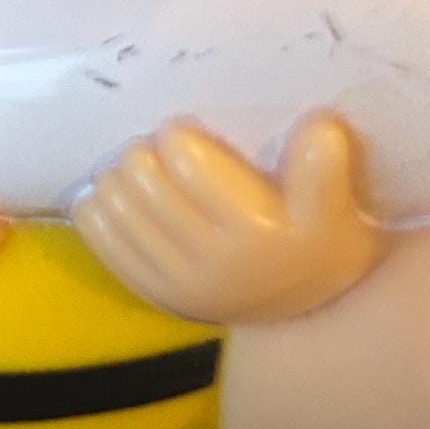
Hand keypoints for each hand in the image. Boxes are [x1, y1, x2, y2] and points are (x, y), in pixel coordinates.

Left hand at [74, 117, 378, 326]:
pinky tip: (96, 196)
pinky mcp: (160, 298)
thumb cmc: (319, 238)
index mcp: (255, 233)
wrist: (311, 303)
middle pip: (147, 189)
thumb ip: (324, 167)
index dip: (175, 138)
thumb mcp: (335, 205)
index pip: (191, 169)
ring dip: (113, 181)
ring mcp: (181, 285)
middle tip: (148, 145)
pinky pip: (110, 252)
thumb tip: (319, 125)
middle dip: (138, 156)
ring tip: (125, 166)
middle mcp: (213, 263)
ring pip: (121, 217)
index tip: (178, 130)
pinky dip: (94, 218)